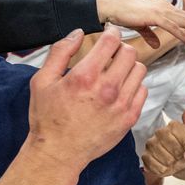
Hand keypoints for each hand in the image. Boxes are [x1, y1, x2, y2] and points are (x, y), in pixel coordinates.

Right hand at [27, 28, 146, 172]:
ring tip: (117, 70)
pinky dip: (134, 85)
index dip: (112, 32)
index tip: (110, 32)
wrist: (59, 153)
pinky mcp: (129, 118)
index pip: (111, 41)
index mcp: (85, 76)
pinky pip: (143, 91)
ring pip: (140, 70)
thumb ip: (60, 52)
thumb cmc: (47, 118)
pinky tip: (121, 88)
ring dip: (129, 66)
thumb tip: (78, 32)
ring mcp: (121, 104)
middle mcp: (107, 88)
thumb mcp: (42, 81)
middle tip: (112, 52)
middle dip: (121, 47)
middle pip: (130, 53)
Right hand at [96, 0, 184, 53]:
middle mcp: (167, 6)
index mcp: (165, 7)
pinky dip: (183, 35)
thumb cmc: (123, 13)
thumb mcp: (140, 25)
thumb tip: (157, 45)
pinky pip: (173, 26)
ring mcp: (161, 9)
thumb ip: (150, 34)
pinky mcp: (154, 15)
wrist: (110, 5)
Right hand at [142, 119, 184, 177]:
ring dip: (172, 165)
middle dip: (180, 158)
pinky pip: (156, 167)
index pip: (184, 142)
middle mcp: (159, 132)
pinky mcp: (145, 155)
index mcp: (174, 126)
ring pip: (166, 160)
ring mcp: (150, 143)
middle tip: (180, 158)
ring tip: (173, 162)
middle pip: (174, 152)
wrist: (178, 158)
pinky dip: (163, 170)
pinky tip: (166, 167)